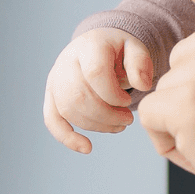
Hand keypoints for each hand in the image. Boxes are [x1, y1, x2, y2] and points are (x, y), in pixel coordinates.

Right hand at [43, 27, 154, 153]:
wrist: (97, 47)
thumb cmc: (118, 50)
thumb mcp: (135, 48)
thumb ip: (140, 63)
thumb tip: (143, 85)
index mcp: (89, 46)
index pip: (95, 74)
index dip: (113, 95)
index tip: (127, 101)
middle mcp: (66, 61)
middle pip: (80, 96)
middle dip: (107, 115)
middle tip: (128, 120)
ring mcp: (55, 79)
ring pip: (69, 110)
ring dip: (96, 125)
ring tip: (119, 125)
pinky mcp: (51, 96)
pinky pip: (52, 119)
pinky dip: (67, 137)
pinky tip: (86, 148)